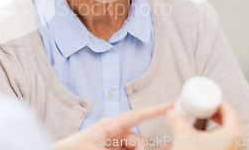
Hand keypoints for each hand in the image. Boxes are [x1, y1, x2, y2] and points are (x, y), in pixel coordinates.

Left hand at [53, 101, 173, 149]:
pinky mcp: (113, 148)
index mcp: (110, 125)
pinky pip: (128, 148)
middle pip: (139, 140)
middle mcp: (114, 131)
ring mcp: (114, 141)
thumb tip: (142, 144)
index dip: (157, 109)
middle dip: (140, 148)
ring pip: (135, 146)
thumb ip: (125, 145)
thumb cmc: (75, 149)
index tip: (173, 104)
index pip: (138, 115)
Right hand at [165, 101, 246, 149]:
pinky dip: (219, 139)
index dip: (216, 102)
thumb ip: (177, 121)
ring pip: (230, 135)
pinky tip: (206, 140)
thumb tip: (171, 112)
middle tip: (204, 110)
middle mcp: (241, 145)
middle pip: (231, 122)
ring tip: (203, 124)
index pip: (229, 110)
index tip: (207, 100)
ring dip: (218, 127)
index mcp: (235, 134)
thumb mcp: (184, 137)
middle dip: (216, 114)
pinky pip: (228, 145)